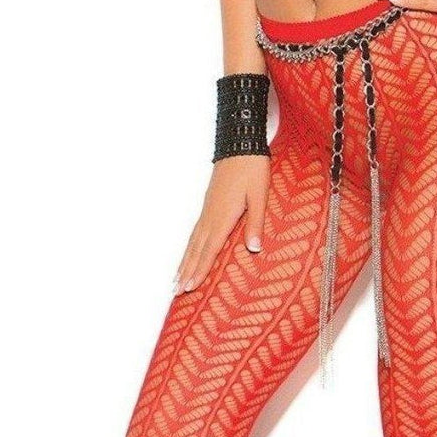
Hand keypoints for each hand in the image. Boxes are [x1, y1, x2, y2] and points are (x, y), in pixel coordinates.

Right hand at [173, 154, 269, 293]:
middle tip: (176, 291)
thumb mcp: (260, 195)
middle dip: (187, 271)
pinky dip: (189, 247)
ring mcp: (208, 210)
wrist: (240, 145)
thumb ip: (256, 223)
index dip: (200, 269)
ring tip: (176, 279)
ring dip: (184, 261)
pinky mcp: (209, 205)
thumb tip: (254, 249)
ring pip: (192, 241)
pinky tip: (189, 252)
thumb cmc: (252, 169)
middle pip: (196, 249)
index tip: (190, 287)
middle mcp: (211, 216)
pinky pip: (195, 232)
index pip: (210, 249)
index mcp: (223, 216)